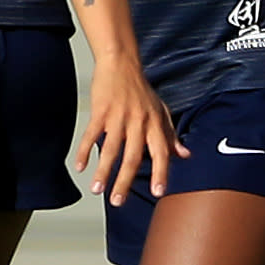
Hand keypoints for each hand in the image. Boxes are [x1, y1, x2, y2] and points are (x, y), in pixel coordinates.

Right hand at [75, 55, 183, 205]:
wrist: (121, 63)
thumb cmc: (140, 89)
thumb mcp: (161, 111)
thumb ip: (170, 135)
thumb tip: (184, 155)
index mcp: (154, 123)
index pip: (160, 152)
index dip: (160, 173)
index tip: (158, 192)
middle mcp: (138, 122)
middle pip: (132, 157)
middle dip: (123, 181)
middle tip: (117, 201)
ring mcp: (118, 117)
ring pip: (110, 149)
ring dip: (102, 172)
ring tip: (96, 189)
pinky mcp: (100, 111)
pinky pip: (91, 134)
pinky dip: (85, 151)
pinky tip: (80, 166)